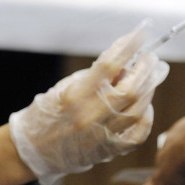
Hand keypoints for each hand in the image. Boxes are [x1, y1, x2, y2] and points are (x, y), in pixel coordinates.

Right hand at [9, 20, 169, 184]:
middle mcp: (89, 116)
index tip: (141, 33)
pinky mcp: (108, 151)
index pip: (109, 65)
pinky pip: (137, 134)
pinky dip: (146, 117)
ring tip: (150, 76)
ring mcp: (101, 136)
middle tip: (150, 57)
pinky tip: (145, 106)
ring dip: (148, 89)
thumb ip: (95, 75)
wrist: (33, 151)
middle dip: (144, 69)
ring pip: (138, 109)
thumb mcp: (65, 86)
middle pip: (130, 89)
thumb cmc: (48, 113)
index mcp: (75, 95)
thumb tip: (126, 62)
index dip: (128, 47)